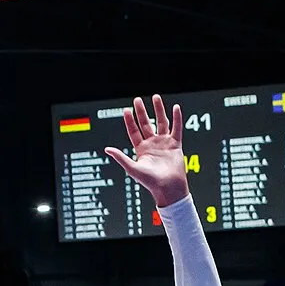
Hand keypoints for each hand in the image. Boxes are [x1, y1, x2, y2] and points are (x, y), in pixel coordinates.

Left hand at [104, 94, 189, 208]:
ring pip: (161, 123)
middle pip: (146, 124)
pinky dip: (177, 118)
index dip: (130, 121)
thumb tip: (107, 149)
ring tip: (155, 97)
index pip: (134, 131)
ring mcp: (164, 143)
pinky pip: (177, 128)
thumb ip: (121, 157)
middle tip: (137, 100)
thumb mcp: (133, 168)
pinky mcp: (175, 145)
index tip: (127, 110)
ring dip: (159, 110)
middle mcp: (152, 144)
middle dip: (141, 112)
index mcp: (141, 149)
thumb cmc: (150, 182)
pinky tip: (175, 108)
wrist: (169, 188)